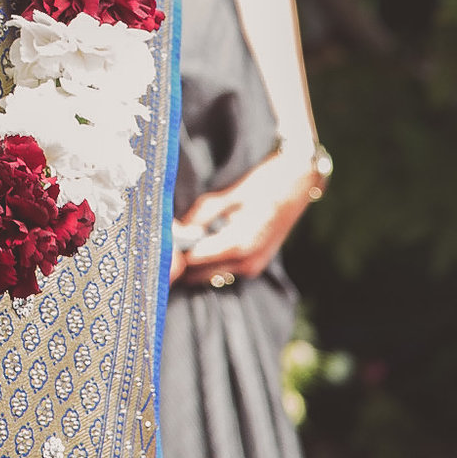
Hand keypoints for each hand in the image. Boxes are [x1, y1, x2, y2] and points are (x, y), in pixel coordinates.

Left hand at [172, 147, 318, 288]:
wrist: (298, 183)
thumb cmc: (263, 184)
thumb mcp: (225, 197)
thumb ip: (198, 217)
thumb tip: (174, 230)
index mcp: (238, 245)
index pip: (193, 261)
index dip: (174, 251)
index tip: (158, 240)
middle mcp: (247, 263)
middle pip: (200, 274)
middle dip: (182, 260)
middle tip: (165, 241)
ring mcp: (254, 267)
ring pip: (211, 274)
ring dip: (195, 262)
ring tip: (183, 238)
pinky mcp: (256, 264)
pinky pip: (224, 269)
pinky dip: (210, 260)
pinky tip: (203, 240)